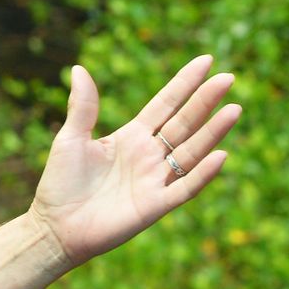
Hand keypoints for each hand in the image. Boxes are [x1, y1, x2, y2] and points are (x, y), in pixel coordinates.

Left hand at [29, 56, 239, 265]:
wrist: (53, 227)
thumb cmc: (60, 184)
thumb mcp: (70, 139)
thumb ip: (83, 106)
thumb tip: (79, 68)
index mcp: (131, 137)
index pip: (165, 105)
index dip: (184, 84)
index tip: (206, 61)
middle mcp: (148, 155)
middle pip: (183, 123)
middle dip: (205, 101)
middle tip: (229, 77)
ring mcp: (154, 180)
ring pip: (191, 152)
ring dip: (212, 132)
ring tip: (234, 109)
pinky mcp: (155, 205)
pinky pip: (185, 188)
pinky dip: (202, 174)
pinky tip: (220, 155)